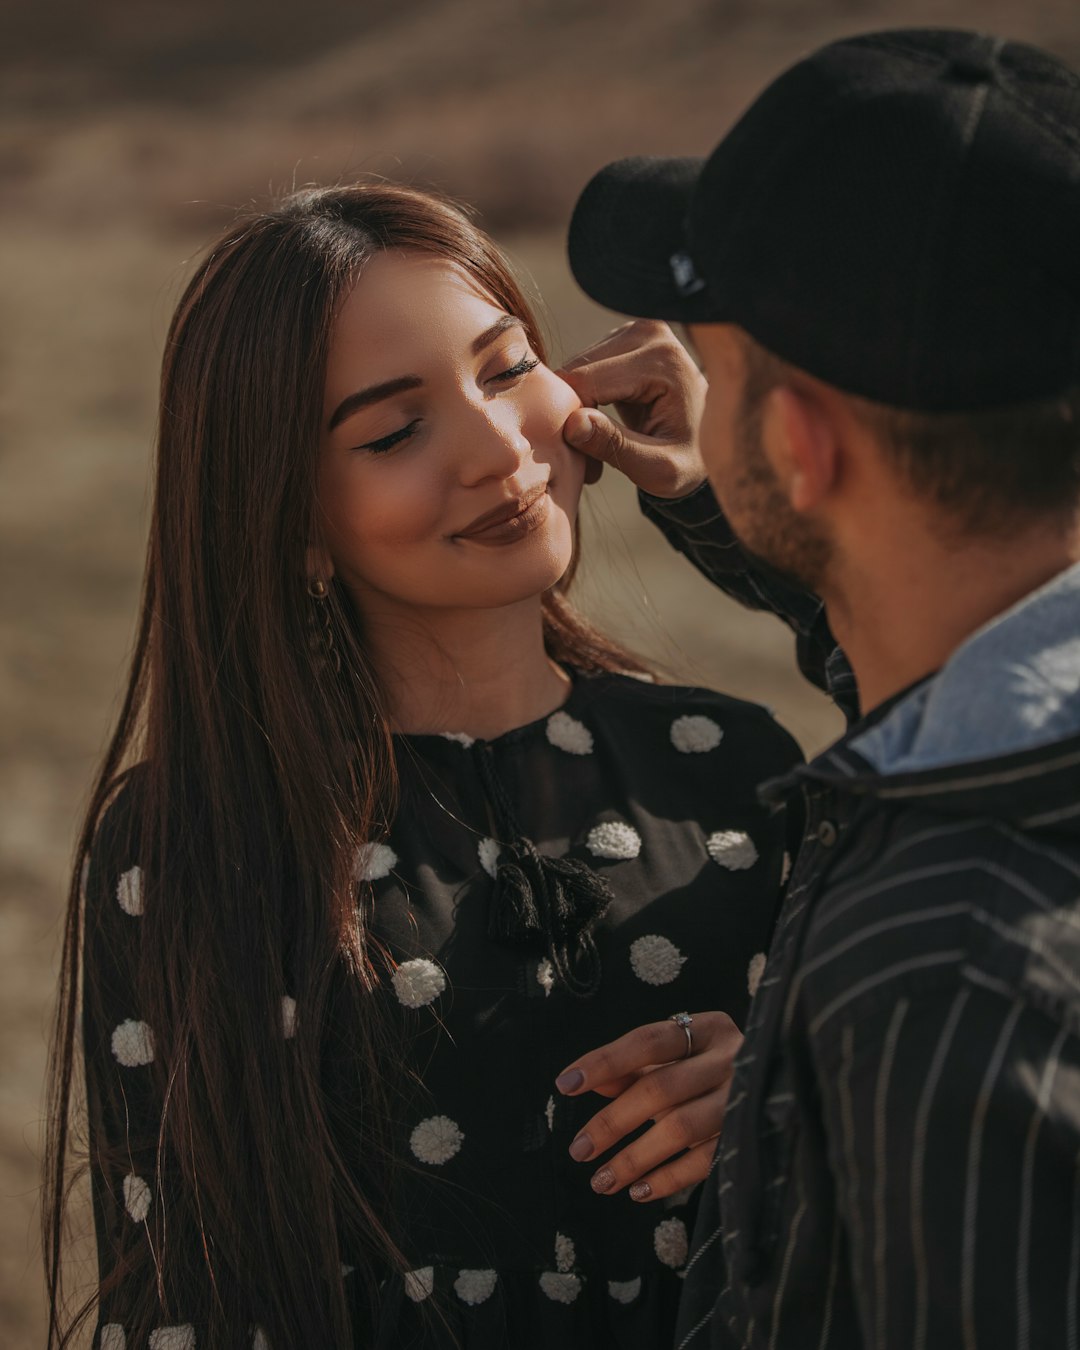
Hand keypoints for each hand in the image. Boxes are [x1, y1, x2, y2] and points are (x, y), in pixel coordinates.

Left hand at [554, 1011, 741, 1200]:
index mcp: (709, 1029)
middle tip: (578, 1149)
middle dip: (613, 1122)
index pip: (648, 1041)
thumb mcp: (678, 1057)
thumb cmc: (711, 1067)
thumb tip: (587, 1082)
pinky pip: (704, 1162)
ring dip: (635, 1158)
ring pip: (681, 1128)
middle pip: (661, 1088)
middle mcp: (731, 1059)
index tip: (565, 1084)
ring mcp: (745, 1099)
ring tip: (600, 1181)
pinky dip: (668, 1179)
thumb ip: (635, 1067)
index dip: (605, 1061)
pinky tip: (638, 1191)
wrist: (785, 1081)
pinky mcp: (751, 1137)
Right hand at [558, 320, 707, 498]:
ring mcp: (634, 331)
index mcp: (662, 359)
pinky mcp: (623, 339)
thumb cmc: (689, 461)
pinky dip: (582, 399)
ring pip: (573, 370)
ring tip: (602, 442)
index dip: (573, 421)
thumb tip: (572, 423)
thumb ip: (616, 447)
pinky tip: (604, 424)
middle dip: (574, 414)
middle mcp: (647, 333)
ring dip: (576, 408)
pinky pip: (581, 370)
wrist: (711, 443)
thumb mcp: (659, 469)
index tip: (590, 460)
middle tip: (593, 456)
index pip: (586, 382)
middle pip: (575, 371)